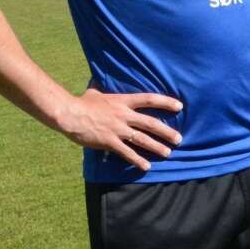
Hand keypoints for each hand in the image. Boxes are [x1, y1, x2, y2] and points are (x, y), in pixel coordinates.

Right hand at [59, 90, 183, 172]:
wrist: (70, 114)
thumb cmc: (82, 102)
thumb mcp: (96, 92)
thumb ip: (105, 89)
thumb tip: (101, 82)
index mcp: (123, 101)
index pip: (149, 99)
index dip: (166, 102)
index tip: (180, 106)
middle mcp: (124, 115)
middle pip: (151, 123)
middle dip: (166, 132)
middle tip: (179, 139)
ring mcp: (118, 129)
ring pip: (142, 139)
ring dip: (156, 147)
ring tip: (168, 153)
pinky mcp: (109, 141)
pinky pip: (127, 153)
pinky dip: (138, 160)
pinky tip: (146, 166)